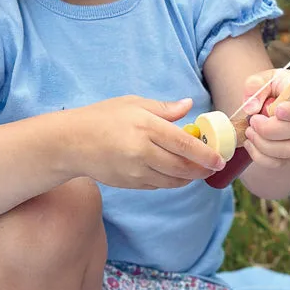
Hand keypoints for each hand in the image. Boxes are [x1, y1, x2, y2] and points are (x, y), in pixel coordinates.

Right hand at [67, 96, 225, 188]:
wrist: (69, 143)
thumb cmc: (102, 118)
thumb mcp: (132, 104)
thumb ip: (164, 108)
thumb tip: (189, 106)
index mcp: (145, 127)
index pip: (183, 144)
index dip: (205, 154)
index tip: (220, 159)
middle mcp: (141, 151)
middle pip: (182, 167)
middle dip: (202, 169)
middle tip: (214, 166)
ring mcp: (135, 171)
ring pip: (172, 180)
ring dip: (189, 177)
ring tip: (198, 170)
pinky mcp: (130, 184)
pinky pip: (158, 185)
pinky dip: (171, 180)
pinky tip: (175, 172)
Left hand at [240, 69, 289, 168]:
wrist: (271, 105)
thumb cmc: (271, 89)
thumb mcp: (263, 79)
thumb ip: (254, 86)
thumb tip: (251, 107)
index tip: (277, 110)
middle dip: (269, 129)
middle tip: (253, 120)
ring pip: (288, 151)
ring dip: (263, 144)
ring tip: (249, 131)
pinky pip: (278, 163)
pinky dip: (260, 156)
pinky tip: (250, 143)